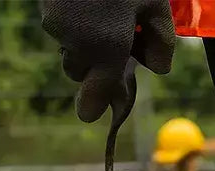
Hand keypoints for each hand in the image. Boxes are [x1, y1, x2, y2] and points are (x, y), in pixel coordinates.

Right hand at [43, 0, 174, 122]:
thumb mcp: (156, 3)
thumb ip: (161, 43)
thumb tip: (158, 69)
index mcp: (104, 49)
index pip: (93, 96)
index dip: (94, 106)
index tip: (91, 115)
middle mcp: (74, 41)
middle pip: (81, 70)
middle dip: (97, 62)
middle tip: (121, 39)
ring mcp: (53, 19)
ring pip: (69, 44)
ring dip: (85, 38)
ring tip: (108, 9)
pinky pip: (60, 20)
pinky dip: (75, 17)